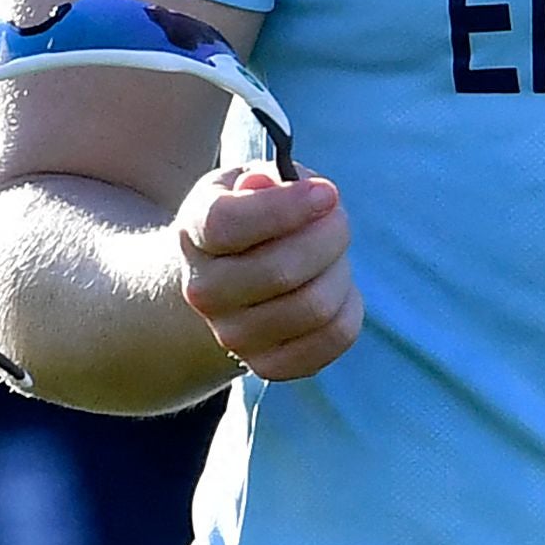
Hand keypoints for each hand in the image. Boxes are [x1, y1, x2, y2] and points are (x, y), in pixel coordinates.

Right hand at [175, 166, 359, 381]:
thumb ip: (268, 179)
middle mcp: (204, 291)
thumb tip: (278, 186)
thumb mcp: (252, 184)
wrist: (229, 281)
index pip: (229, 224)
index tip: (325, 193)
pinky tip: (335, 288)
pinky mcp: (268, 365)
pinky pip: (334, 336)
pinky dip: (349, 307)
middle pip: (282, 270)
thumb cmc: (252, 220)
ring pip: (315, 305)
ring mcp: (233, 334)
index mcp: (195, 233)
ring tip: (333, 255)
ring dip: (340, 270)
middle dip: (330, 235)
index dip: (287, 207)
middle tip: (337, 218)